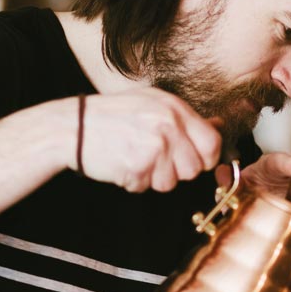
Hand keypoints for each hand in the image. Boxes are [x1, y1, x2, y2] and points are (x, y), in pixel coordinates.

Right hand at [78, 89, 221, 192]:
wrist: (72, 127)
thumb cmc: (112, 116)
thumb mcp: (152, 104)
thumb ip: (185, 118)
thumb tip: (218, 126)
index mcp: (174, 108)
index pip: (212, 143)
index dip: (205, 158)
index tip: (190, 160)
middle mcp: (168, 124)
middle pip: (194, 169)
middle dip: (176, 172)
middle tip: (153, 160)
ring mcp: (154, 145)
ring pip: (171, 182)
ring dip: (153, 179)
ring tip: (134, 159)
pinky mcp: (138, 165)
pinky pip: (146, 187)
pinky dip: (133, 182)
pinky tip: (121, 164)